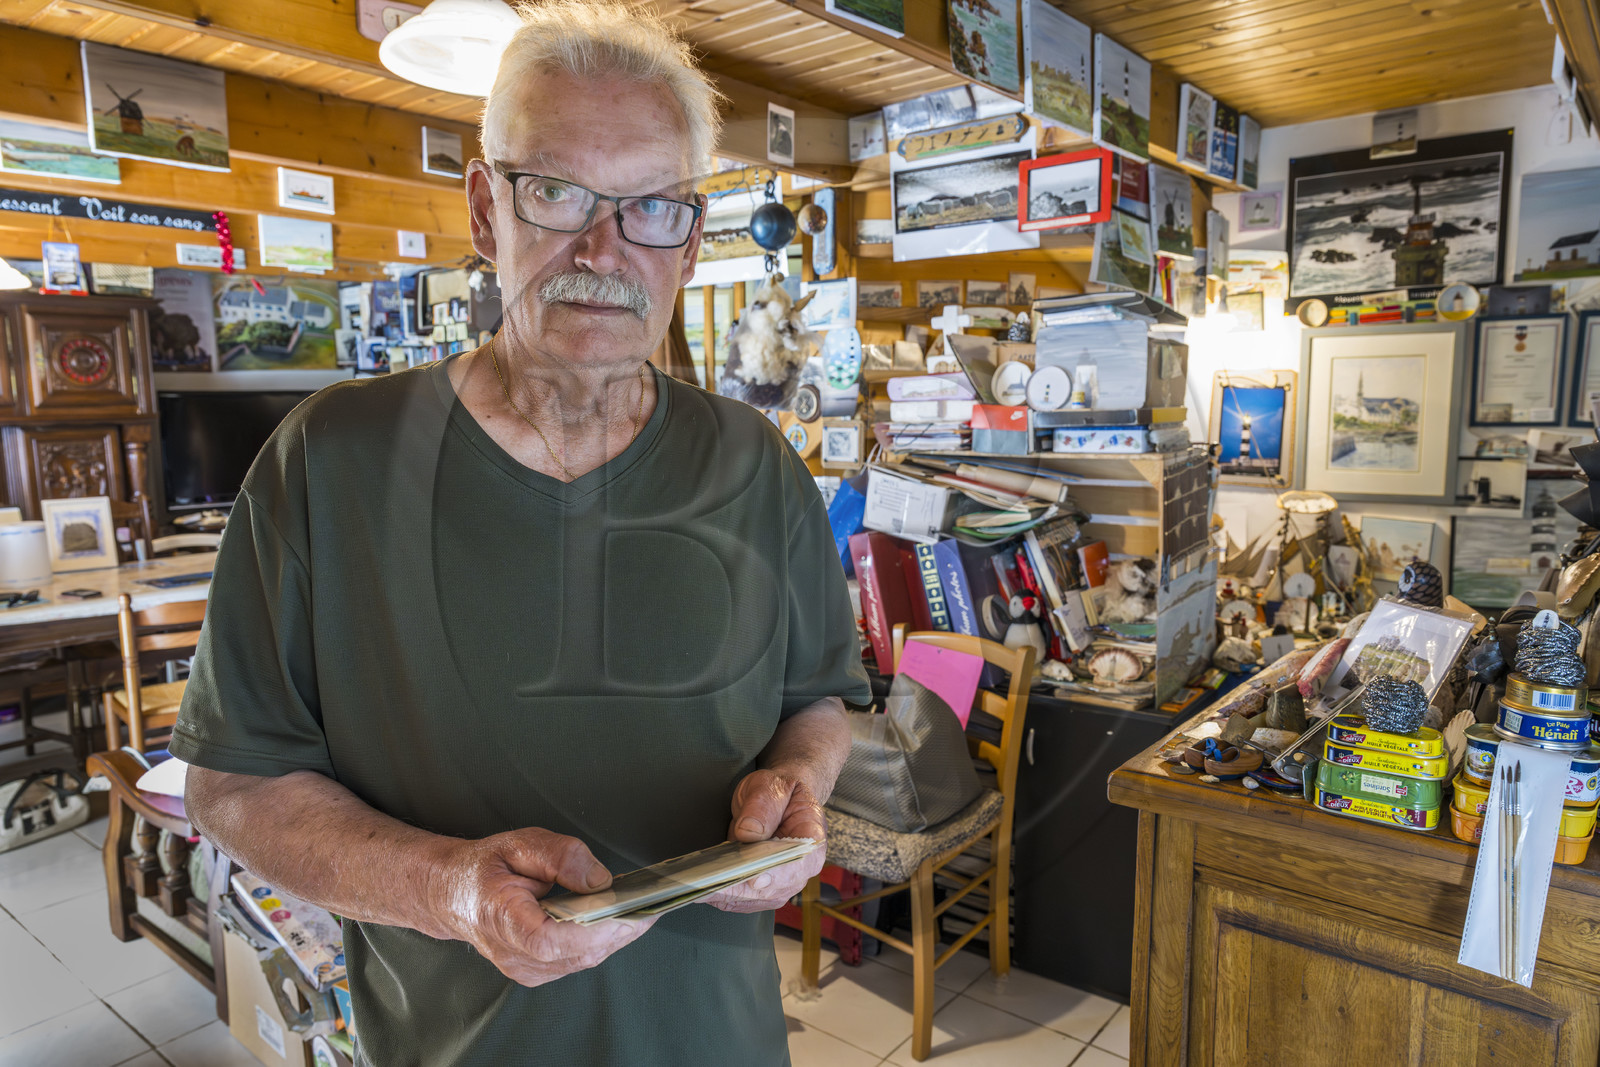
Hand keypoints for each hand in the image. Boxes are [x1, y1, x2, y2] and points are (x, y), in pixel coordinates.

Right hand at [432, 827, 656, 986]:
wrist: (451, 893)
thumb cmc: (483, 868)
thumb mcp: (519, 843)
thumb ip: (560, 857)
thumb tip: (599, 880)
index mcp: (502, 920)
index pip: (550, 940)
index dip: (592, 930)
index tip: (625, 912)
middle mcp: (512, 954)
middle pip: (577, 953)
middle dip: (618, 929)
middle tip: (648, 903)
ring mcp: (523, 969)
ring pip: (583, 959)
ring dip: (614, 935)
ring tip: (637, 907)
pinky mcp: (536, 972)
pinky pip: (577, 960)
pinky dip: (600, 940)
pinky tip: (613, 919)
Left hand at [703, 768, 826, 913]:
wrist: (777, 801)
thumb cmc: (779, 793)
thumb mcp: (772, 787)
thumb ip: (763, 806)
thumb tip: (749, 832)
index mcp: (811, 841)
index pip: (798, 865)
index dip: (777, 875)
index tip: (754, 879)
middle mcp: (799, 870)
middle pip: (771, 890)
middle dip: (738, 888)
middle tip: (709, 884)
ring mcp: (780, 884)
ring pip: (753, 900)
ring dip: (726, 895)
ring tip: (699, 887)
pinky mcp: (760, 889)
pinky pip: (741, 900)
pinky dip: (721, 896)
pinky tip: (703, 887)